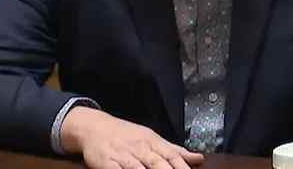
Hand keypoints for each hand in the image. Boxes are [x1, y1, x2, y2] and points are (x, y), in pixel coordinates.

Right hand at [60, 107, 204, 168]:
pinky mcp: (106, 163)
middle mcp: (140, 148)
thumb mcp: (152, 138)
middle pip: (157, 163)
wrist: (95, 126)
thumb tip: (198, 158)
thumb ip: (174, 150)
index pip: (172, 155)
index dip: (182, 167)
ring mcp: (123, 156)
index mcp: (153, 142)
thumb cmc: (127, 134)